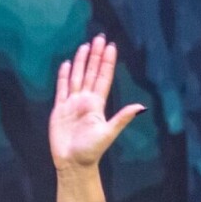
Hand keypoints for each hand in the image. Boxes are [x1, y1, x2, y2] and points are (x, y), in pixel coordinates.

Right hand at [49, 34, 144, 171]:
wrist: (73, 164)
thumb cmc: (91, 151)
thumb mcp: (109, 133)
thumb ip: (122, 118)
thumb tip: (141, 107)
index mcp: (97, 105)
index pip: (103, 78)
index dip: (107, 62)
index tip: (111, 46)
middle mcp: (85, 102)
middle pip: (91, 73)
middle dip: (95, 56)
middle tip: (100, 37)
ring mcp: (72, 104)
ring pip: (77, 77)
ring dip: (81, 62)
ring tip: (85, 46)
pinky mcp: (59, 110)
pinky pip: (62, 89)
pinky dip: (64, 76)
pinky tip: (67, 64)